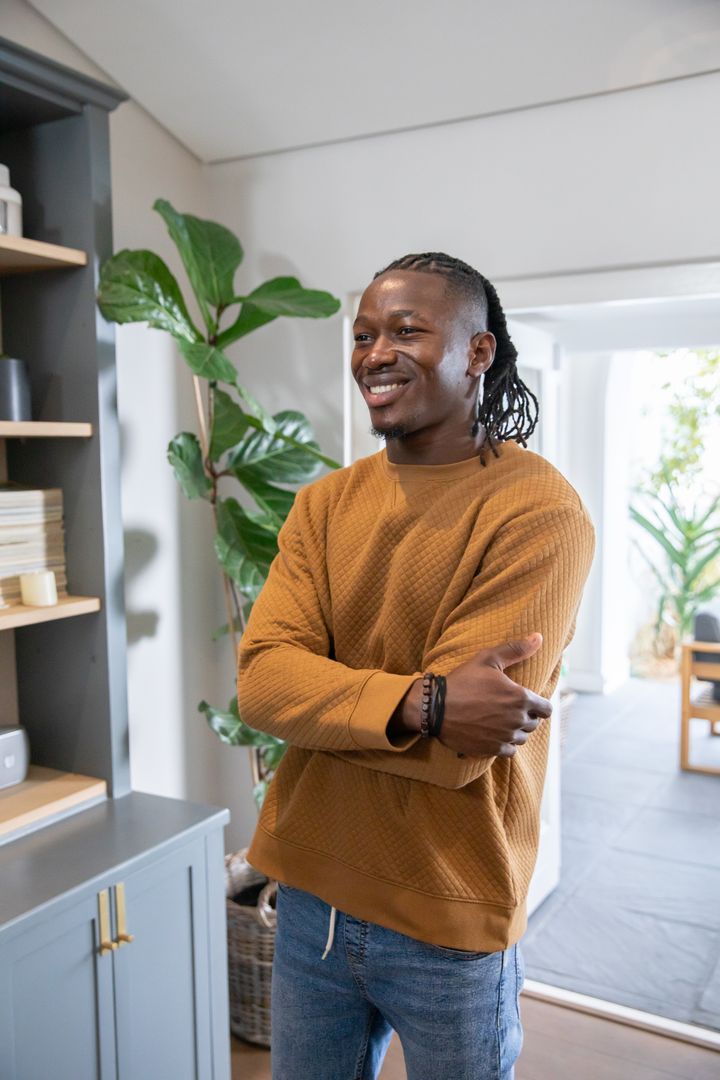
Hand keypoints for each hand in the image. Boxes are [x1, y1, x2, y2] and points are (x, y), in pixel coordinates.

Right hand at [441, 633, 550, 757]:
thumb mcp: (488, 659)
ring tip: (500, 721)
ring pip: (521, 737)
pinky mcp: (493, 749)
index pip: (547, 710)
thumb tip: (539, 637)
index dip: (539, 705)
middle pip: (534, 724)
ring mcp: (505, 736)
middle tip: (508, 708)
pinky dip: (504, 743)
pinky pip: (509, 750)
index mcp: (521, 698)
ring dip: (515, 730)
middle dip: (525, 716)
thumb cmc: (463, 680)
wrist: (436, 707)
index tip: (527, 701)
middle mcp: (517, 720)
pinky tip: (493, 733)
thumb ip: (516, 649)